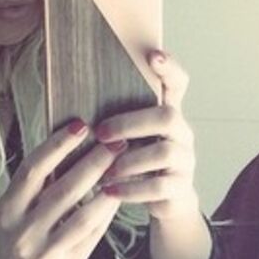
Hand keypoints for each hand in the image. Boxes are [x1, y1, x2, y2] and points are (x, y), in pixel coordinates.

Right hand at [0, 121, 124, 258]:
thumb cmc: (17, 240)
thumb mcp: (16, 211)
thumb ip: (39, 187)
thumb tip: (72, 147)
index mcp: (8, 208)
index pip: (33, 170)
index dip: (57, 145)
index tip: (80, 125)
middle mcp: (22, 229)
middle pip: (62, 190)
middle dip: (92, 164)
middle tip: (116, 143)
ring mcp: (43, 251)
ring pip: (81, 216)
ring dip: (105, 189)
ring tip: (123, 168)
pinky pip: (91, 236)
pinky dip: (105, 215)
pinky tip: (118, 197)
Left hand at [93, 50, 199, 226]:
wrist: (166, 202)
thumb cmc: (138, 162)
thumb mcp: (130, 137)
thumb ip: (115, 117)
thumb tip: (73, 97)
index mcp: (169, 114)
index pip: (178, 82)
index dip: (169, 68)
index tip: (153, 56)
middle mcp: (182, 134)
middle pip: (167, 117)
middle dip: (131, 124)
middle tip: (101, 134)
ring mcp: (185, 161)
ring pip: (164, 153)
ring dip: (129, 161)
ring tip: (104, 171)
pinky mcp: (181, 188)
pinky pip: (159, 186)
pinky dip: (130, 190)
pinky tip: (109, 191)